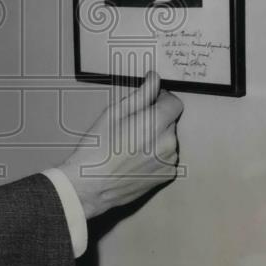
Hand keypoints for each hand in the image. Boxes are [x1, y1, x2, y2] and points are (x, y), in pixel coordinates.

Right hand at [61, 71, 183, 220]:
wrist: (90, 185)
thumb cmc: (97, 150)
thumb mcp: (114, 114)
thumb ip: (141, 95)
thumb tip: (154, 80)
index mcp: (156, 123)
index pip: (175, 103)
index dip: (161, 99)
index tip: (150, 101)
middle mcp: (167, 143)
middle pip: (170, 121)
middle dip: (156, 119)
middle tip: (131, 126)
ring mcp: (168, 161)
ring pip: (168, 139)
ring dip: (156, 138)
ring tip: (130, 145)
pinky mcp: (166, 175)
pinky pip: (166, 157)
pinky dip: (155, 155)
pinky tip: (135, 157)